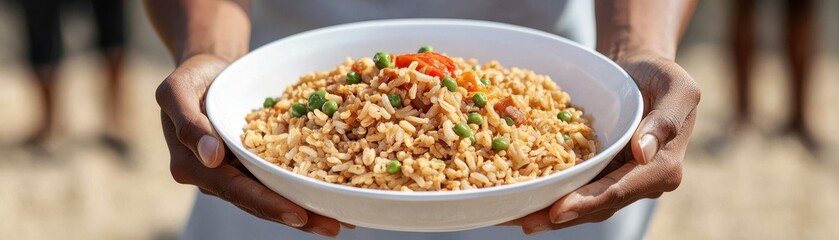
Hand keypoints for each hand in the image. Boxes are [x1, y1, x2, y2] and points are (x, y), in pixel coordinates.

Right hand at [156, 54, 344, 236]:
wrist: (210, 71)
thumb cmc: (190, 78)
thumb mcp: (177, 91)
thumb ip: (189, 124)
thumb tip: (212, 157)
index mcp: (195, 167)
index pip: (236, 190)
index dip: (267, 204)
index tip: (298, 214)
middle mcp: (217, 177)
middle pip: (259, 202)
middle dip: (297, 217)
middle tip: (332, 227)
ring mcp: (238, 173)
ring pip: (273, 196)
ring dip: (307, 212)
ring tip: (341, 222)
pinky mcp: (256, 164)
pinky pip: (281, 178)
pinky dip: (305, 188)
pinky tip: (333, 194)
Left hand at [512, 51, 700, 234]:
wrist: (639, 71)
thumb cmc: (659, 74)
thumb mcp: (676, 87)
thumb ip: (666, 120)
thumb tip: (643, 153)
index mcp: (662, 167)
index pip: (620, 190)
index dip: (589, 202)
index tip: (559, 209)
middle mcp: (641, 181)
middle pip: (598, 205)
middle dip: (562, 216)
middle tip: (527, 222)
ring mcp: (620, 180)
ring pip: (585, 204)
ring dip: (551, 214)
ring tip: (518, 219)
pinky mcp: (602, 173)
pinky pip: (577, 187)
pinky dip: (552, 194)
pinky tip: (524, 199)